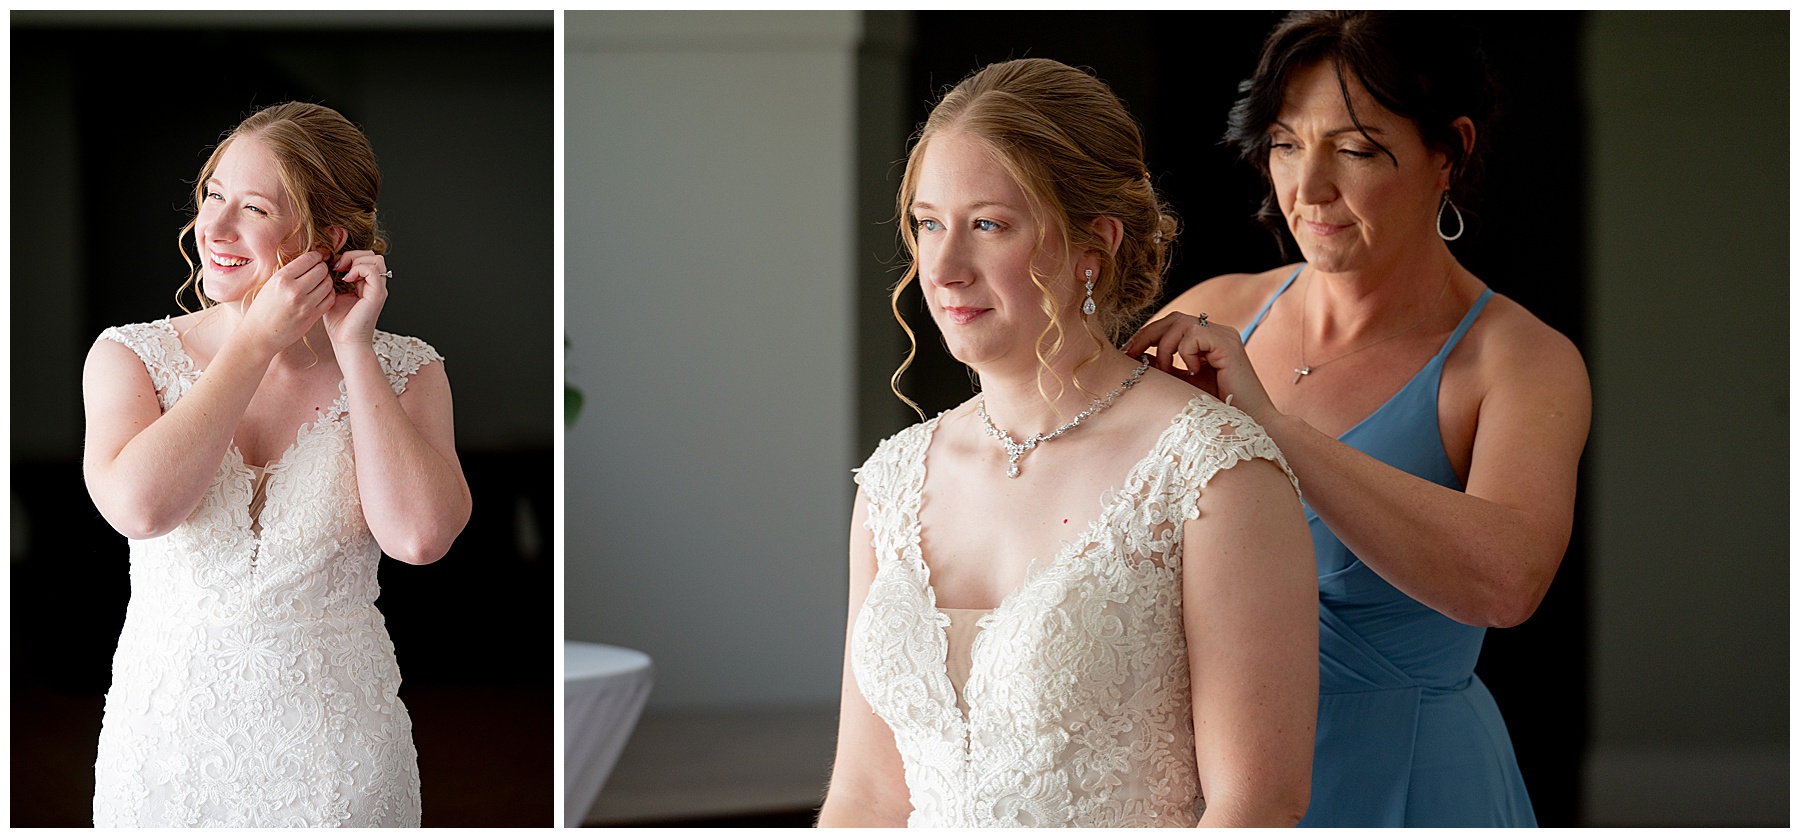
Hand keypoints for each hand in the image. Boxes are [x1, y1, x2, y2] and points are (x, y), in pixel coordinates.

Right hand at [239, 250, 334, 354]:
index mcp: (281, 278)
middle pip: (321, 270)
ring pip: (328, 283)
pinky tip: (322, 294)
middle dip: (322, 268)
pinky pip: (330, 299)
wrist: (259, 336)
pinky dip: (329, 293)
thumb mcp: (270, 285)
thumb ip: (289, 273)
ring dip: (326, 280)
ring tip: (320, 282)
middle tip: (319, 271)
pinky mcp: (312, 316)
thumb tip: (308, 261)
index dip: (316, 257)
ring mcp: (305, 304)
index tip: (316, 259)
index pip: (309, 258)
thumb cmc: (262, 309)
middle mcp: (294, 290)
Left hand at [322, 250, 389, 347]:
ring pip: (375, 259)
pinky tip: (346, 280)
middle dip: (354, 255)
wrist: (346, 342)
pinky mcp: (377, 294)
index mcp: (367, 286)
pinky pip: (372, 270)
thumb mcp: (334, 296)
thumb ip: (334, 281)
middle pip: (373, 255)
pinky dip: (357, 269)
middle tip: (338, 266)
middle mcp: (376, 286)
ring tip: (342, 273)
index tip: (333, 266)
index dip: (349, 257)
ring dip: (356, 261)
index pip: (366, 259)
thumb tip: (326, 266)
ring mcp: (378, 290)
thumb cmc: (339, 324)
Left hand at [1123, 312, 1276, 420]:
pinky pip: (1195, 334)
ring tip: (1168, 371)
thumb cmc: (1217, 412)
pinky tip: (1193, 372)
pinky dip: (1185, 352)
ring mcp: (1225, 336)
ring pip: (1181, 322)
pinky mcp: (1229, 345)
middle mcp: (1218, 334)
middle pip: (1173, 318)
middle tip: (1131, 354)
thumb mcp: (1182, 385)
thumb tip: (1136, 356)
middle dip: (1147, 334)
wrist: (1248, 428)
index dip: (1146, 335)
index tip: (1127, 353)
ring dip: (1165, 346)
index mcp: (1207, 341)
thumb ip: (1164, 368)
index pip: (1171, 324)